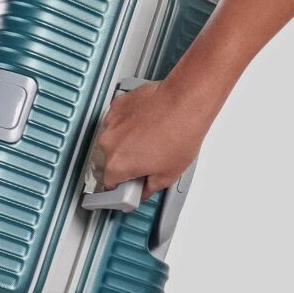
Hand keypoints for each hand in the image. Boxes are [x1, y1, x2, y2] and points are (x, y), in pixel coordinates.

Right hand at [86, 75, 210, 197]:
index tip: (130, 183)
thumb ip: (150, 188)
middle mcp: (108, 143)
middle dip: (125, 162)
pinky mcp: (117, 105)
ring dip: (126, 141)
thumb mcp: (169, 175)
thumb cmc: (180, 134)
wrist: (185, 103)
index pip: (110, 183)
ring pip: (113, 138)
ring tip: (150, 137)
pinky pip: (118, 120)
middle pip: (110, 160)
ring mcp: (111, 122)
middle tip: (147, 158)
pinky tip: (146, 122)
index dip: (123, 185)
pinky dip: (128, 122)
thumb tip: (145, 189)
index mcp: (117, 164)